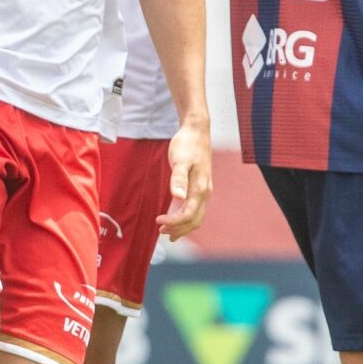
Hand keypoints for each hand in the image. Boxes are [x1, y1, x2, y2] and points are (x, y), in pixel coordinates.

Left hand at [157, 120, 213, 240]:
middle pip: (194, 220)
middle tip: (161, 232)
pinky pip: (193, 208)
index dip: (174, 222)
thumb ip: (178, 178)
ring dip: (182, 226)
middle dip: (179, 229)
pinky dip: (184, 217)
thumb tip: (178, 197)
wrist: (196, 131)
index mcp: (200, 189)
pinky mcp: (198, 186)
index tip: (158, 220)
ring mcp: (203, 190)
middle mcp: (204, 192)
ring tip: (167, 232)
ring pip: (196, 216)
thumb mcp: (180, 160)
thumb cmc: (187, 144)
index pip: (188, 215)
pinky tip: (174, 218)